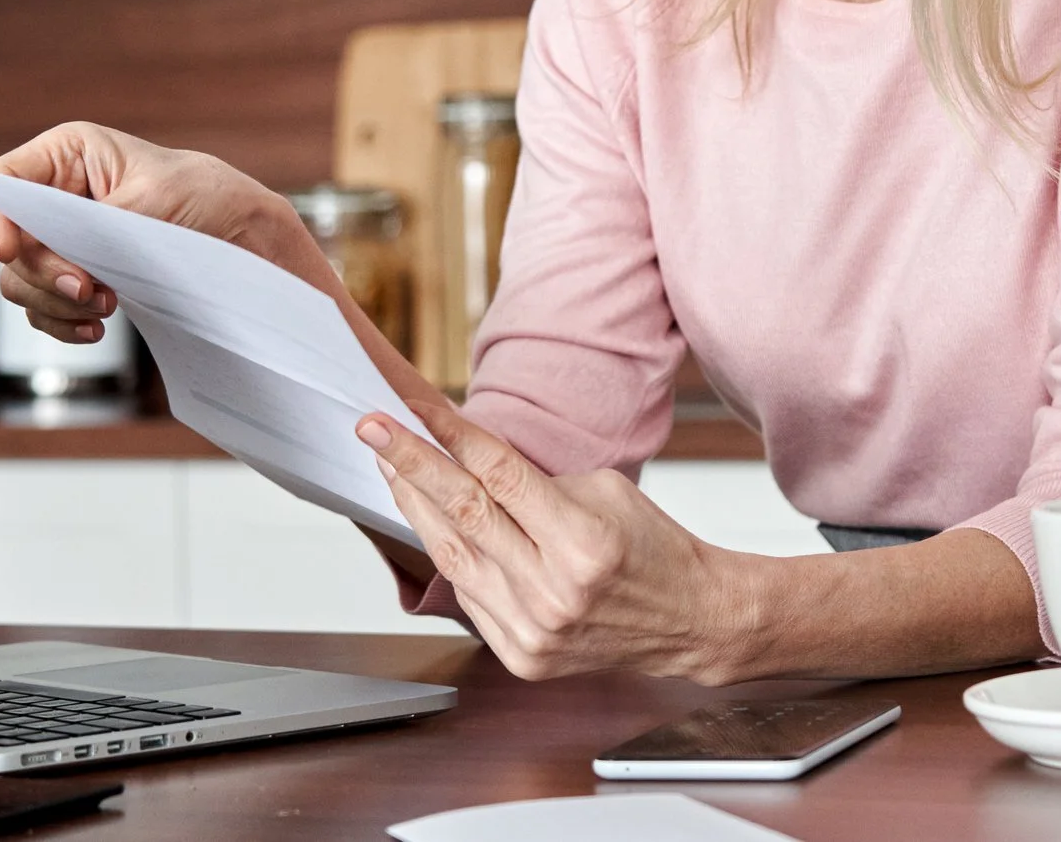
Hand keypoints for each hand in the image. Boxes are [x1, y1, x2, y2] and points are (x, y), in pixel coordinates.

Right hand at [0, 121, 333, 343]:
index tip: (10, 250)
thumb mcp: (156, 198)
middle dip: (43, 274)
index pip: (3, 181)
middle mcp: (56, 196)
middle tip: (88, 290)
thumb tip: (61, 258)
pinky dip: (63, 323)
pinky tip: (95, 329)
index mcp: (68, 154)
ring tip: (105, 306)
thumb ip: (99, 225)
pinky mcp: (78, 276)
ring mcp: (64, 240)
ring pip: (21, 282)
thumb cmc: (207, 194)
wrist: (245, 236)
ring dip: (57, 303)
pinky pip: (44, 310)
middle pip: (10, 242)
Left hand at [358, 398, 756, 684]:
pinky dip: (448, 552)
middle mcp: (552, 590)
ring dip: (415, 506)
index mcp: (582, 541)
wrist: (688, 619)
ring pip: (453, 555)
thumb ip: (534, 482)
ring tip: (390, 467)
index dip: (451, 436)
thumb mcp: (604, 490)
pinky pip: (469, 593)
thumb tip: (467, 460)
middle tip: (372, 428)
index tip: (414, 405)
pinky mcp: (521, 655)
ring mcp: (532, 630)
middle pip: (463, 513)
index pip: (498, 476)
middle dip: (410, 464)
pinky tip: (431, 519)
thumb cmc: (651, 546)